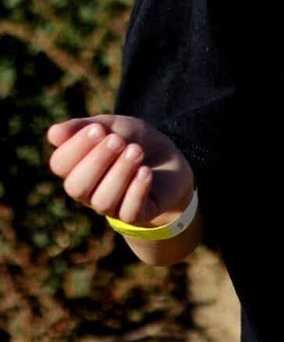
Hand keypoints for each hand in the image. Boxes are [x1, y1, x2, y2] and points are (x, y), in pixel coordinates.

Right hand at [47, 115, 193, 226]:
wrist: (171, 160)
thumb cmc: (134, 141)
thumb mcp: (113, 126)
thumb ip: (84, 127)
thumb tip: (53, 133)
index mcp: (76, 168)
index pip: (60, 164)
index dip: (76, 146)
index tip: (99, 128)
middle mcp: (88, 191)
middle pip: (76, 186)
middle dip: (97, 160)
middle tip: (118, 140)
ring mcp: (111, 206)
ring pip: (103, 200)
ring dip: (120, 173)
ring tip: (136, 151)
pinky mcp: (135, 215)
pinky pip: (129, 212)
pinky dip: (137, 190)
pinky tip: (146, 171)